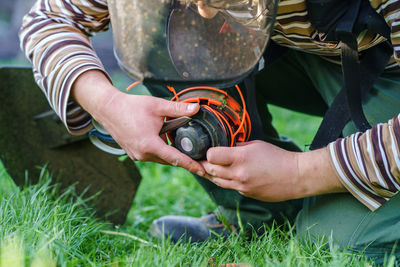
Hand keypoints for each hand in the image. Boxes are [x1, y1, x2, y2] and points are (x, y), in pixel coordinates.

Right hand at [72, 70, 205, 174]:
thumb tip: (197, 108)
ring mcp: (137, 156)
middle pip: (169, 160)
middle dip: (183, 159)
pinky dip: (161, 151)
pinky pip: (152, 156)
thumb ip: (178, 108)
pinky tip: (165, 141)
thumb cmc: (132, 106)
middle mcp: (143, 154)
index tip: (203, 171)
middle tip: (199, 158)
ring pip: (160, 158)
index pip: (175, 158)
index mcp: (150, 145)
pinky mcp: (133, 154)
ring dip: (171, 153)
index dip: (191, 165)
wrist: (108, 109)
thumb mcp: (157, 106)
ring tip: (182, 146)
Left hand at [200, 140, 344, 201]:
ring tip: (210, 168)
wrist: (295, 176)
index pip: (212, 156)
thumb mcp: (256, 145)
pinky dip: (227, 181)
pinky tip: (230, 175)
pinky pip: (230, 187)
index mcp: (241, 158)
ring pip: (217, 181)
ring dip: (212, 175)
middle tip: (203, 160)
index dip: (209, 153)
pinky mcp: (246, 194)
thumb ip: (238, 147)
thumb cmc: (277, 157)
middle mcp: (239, 174)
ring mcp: (242, 186)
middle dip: (206, 164)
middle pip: (210, 170)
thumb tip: (225, 147)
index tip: (211, 151)